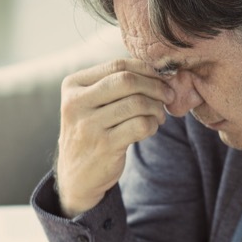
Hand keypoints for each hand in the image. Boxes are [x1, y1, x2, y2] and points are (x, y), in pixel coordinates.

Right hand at [55, 59, 173, 217]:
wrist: (77, 176)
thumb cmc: (92, 131)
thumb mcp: (90, 103)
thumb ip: (114, 83)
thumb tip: (158, 69)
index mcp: (73, 85)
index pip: (117, 65)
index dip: (146, 69)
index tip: (162, 78)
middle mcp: (76, 103)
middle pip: (128, 81)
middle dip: (155, 86)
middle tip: (168, 96)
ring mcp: (89, 125)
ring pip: (137, 103)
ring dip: (156, 108)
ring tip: (159, 115)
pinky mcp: (104, 146)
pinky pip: (141, 125)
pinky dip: (153, 124)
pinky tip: (151, 128)